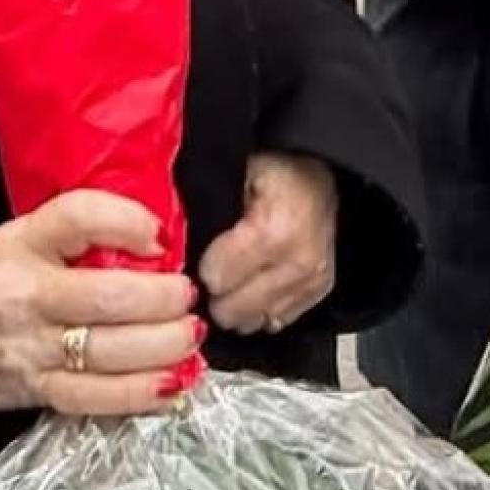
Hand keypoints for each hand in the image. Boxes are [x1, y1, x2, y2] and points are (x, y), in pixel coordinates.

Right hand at [0, 189, 201, 416]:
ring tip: (189, 336)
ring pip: (108, 350)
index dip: (129, 222)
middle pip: (108, 296)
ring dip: (164, 345)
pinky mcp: (33, 390)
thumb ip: (86, 233)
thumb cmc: (0, 279)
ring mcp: (29, 347)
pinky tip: (172, 382)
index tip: (161, 238)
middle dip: (163, 298)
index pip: (79, 216)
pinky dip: (139, 392)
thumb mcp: (29, 237)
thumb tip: (160, 241)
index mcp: (25, 242)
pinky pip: (93, 397)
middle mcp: (25, 293)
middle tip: (187, 296)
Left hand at [200, 151, 337, 334]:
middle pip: (232, 312)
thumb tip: (170, 247)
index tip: (200, 255)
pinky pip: (277, 320)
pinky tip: (255, 283)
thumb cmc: (276, 167)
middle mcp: (297, 263)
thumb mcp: (233, 175)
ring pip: (253, 322)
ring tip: (234, 275)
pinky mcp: (320, 290)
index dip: (200, 267)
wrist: (319, 168)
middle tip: (213, 269)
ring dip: (239, 304)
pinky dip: (262, 307)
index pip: (214, 280)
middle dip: (216, 293)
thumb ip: (203, 212)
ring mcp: (312, 281)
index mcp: (272, 233)